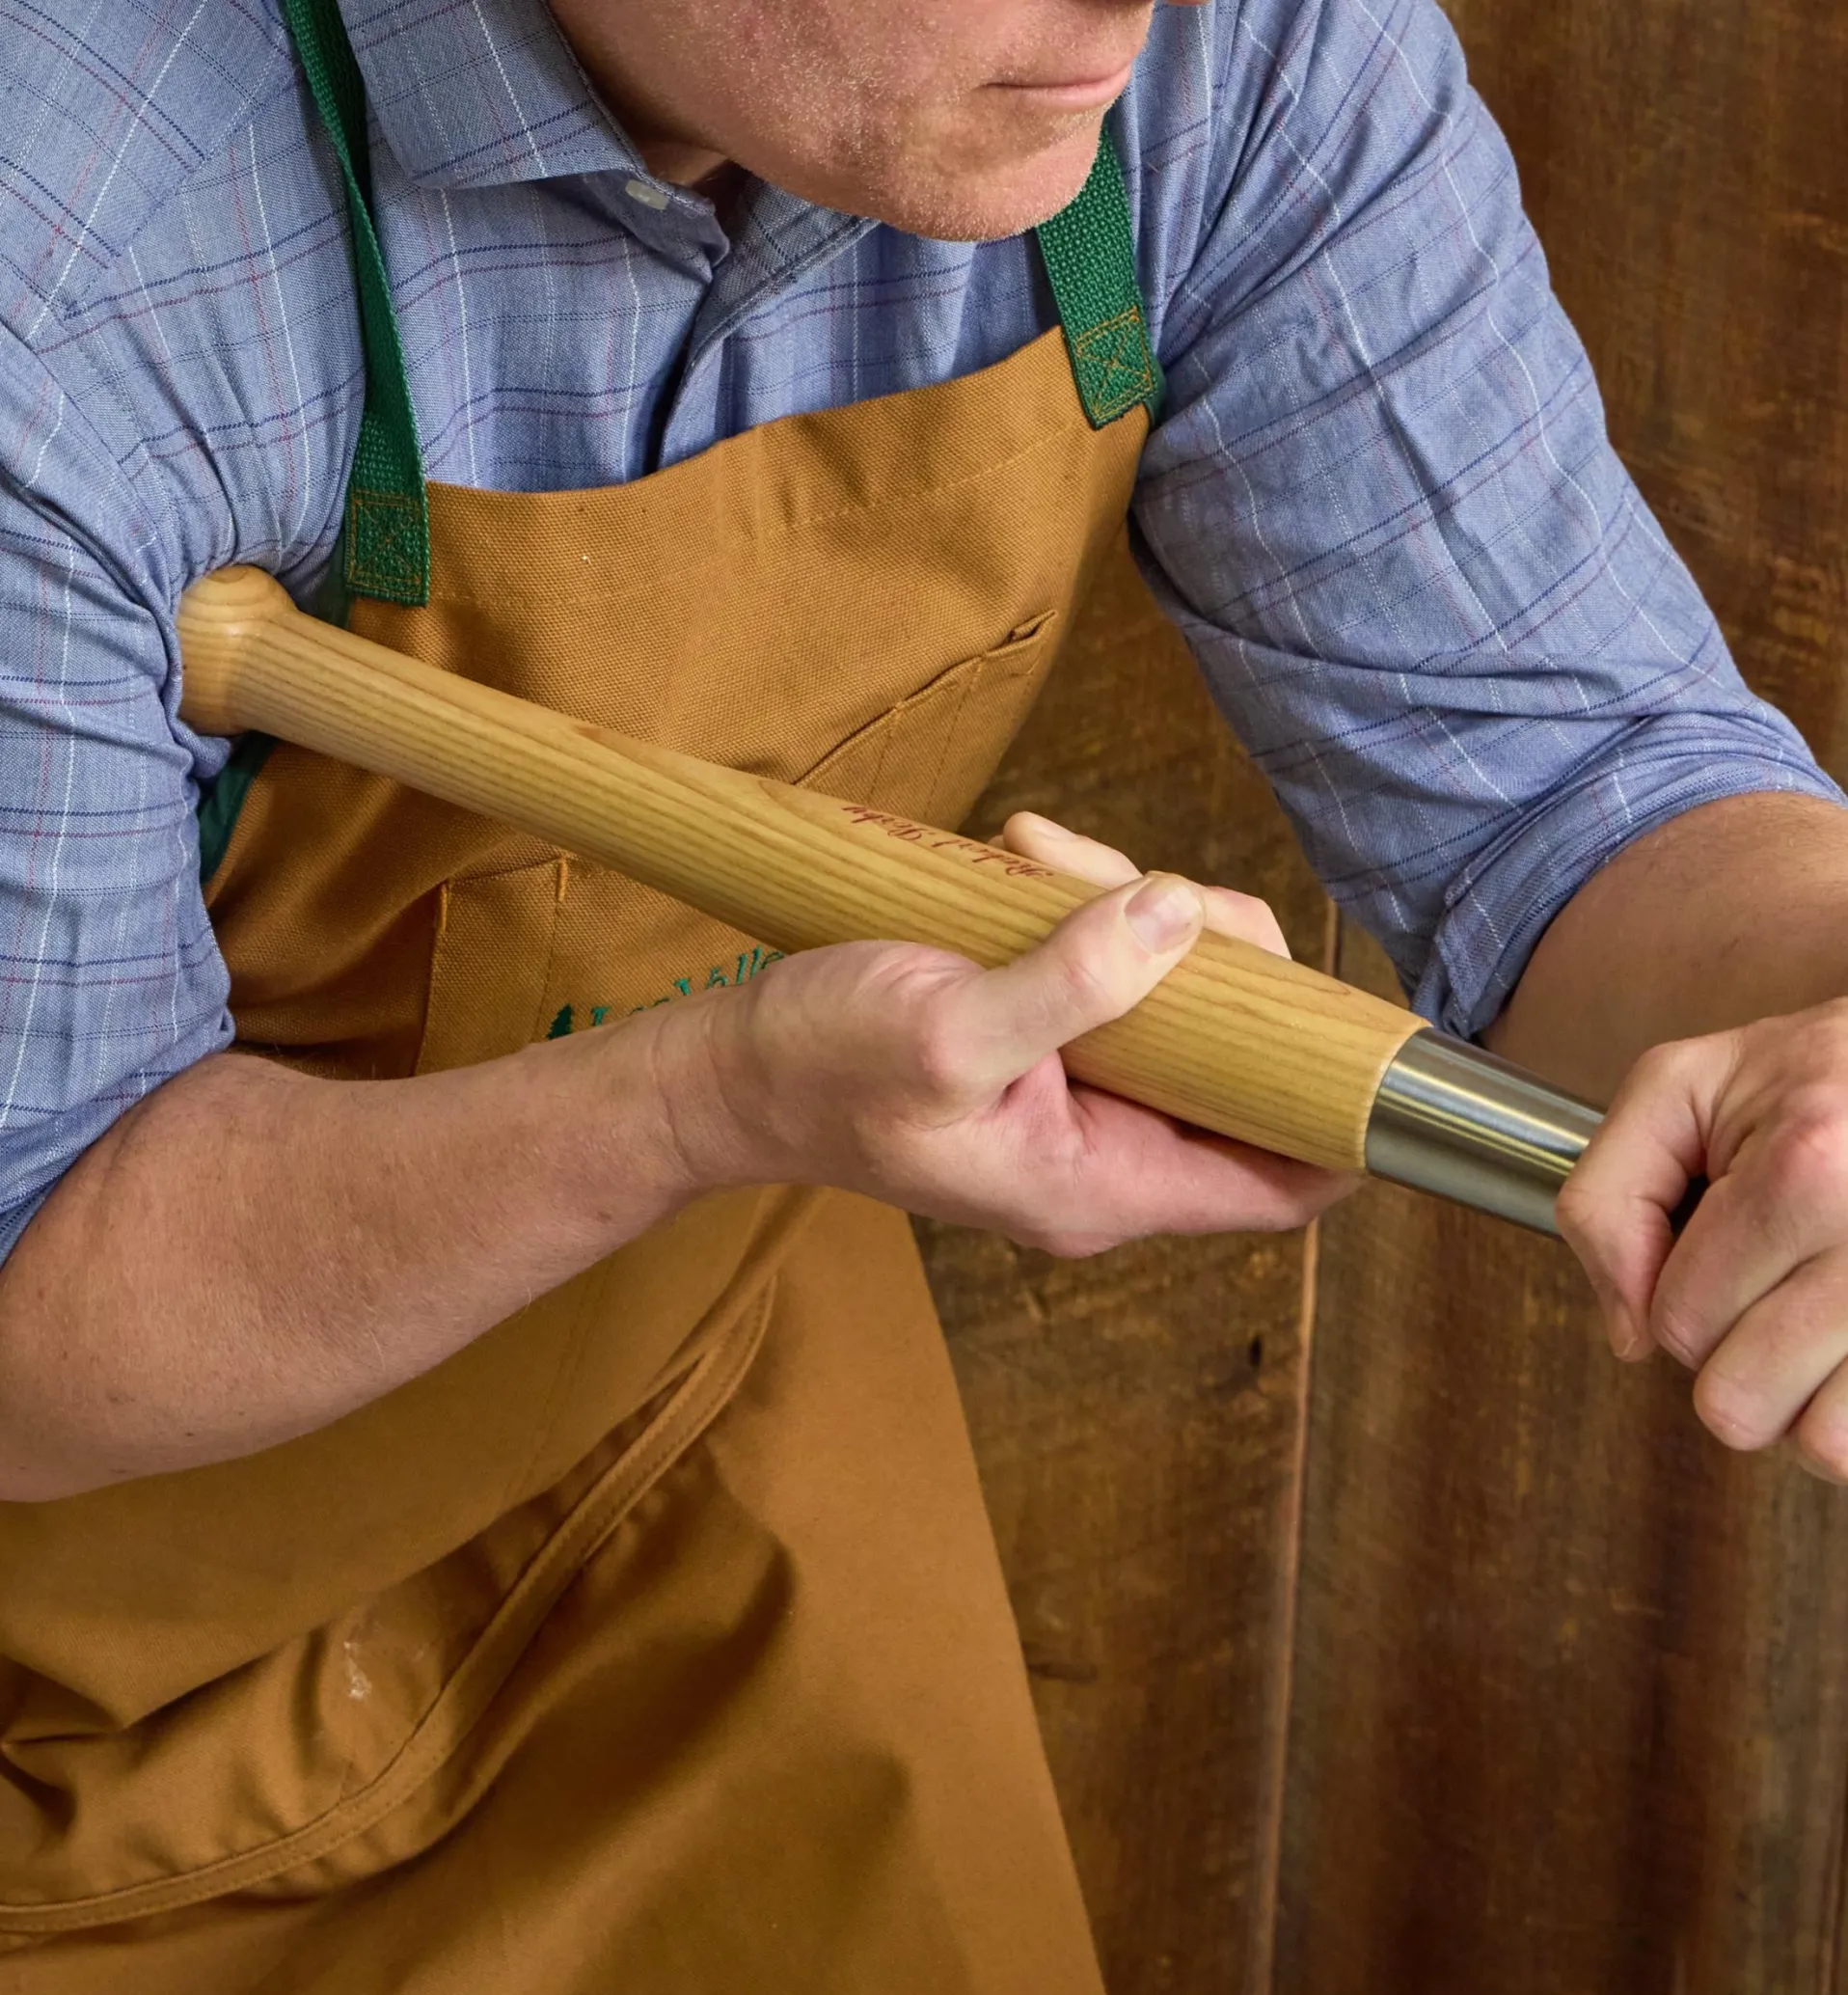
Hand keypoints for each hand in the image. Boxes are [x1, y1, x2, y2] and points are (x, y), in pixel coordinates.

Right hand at [660, 813, 1350, 1255]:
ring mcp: (1075, 1101)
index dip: (1339, 1116)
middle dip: (1224, 966)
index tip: (1350, 1023)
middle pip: (1240, 1070)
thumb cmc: (818, 1071)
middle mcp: (1104, 1155)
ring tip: (1047, 857)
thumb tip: (1179, 917)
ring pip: (1179, 1006)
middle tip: (1156, 892)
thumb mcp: (944, 1028)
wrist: (725, 1072)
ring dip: (1139, 916)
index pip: (1280, 1183)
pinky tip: (1024, 862)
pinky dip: (1085, 912)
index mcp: (1100, 1184)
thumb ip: (1069, 982)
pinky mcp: (1042, 1048)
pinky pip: (1111, 977)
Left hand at [1558, 997, 1847, 1477]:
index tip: (1719, 1237)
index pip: (1675, 1321)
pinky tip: (1846, 1348)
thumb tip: (1628, 1332)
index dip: (1676, 1289)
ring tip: (1815, 1316)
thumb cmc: (1814, 1075)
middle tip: (1770, 1279)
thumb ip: (1608, 1198)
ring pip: (1819, 1444)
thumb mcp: (1679, 1089)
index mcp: (1806, 1170)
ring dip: (1802, 1395)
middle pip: (1737, 1399)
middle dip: (1732, 1347)